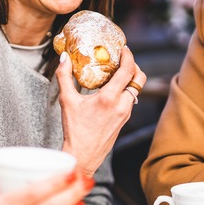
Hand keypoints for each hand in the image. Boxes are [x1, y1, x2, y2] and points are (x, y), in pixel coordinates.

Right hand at [56, 46, 145, 175]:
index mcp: (109, 98)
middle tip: (123, 59)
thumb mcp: (67, 101)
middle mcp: (122, 105)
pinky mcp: (124, 120)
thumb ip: (64, 77)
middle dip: (134, 65)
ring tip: (116, 72)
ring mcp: (125, 113)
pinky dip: (126, 90)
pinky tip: (112, 89)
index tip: (124, 48)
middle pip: (140, 79)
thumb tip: (64, 58)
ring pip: (136, 89)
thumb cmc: (75, 130)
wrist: (83, 156)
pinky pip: (131, 99)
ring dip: (130, 78)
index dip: (129, 56)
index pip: (128, 71)